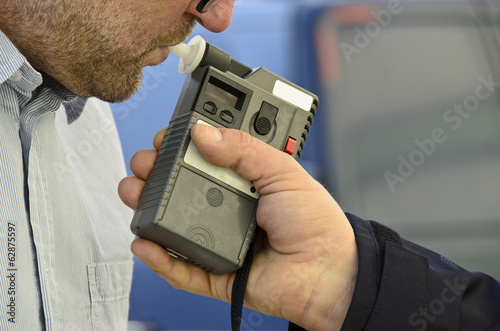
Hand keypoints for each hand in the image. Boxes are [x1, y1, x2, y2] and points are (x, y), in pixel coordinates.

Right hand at [118, 124, 357, 329]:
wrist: (330, 272)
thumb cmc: (316, 223)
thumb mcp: (283, 171)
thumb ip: (244, 149)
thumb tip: (202, 134)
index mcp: (244, 182)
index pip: (204, 160)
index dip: (181, 147)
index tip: (165, 137)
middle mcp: (228, 209)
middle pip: (181, 190)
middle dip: (155, 173)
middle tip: (146, 163)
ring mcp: (219, 241)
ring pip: (173, 226)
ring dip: (146, 209)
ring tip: (133, 191)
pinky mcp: (215, 274)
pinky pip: (181, 268)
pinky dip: (159, 257)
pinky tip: (143, 240)